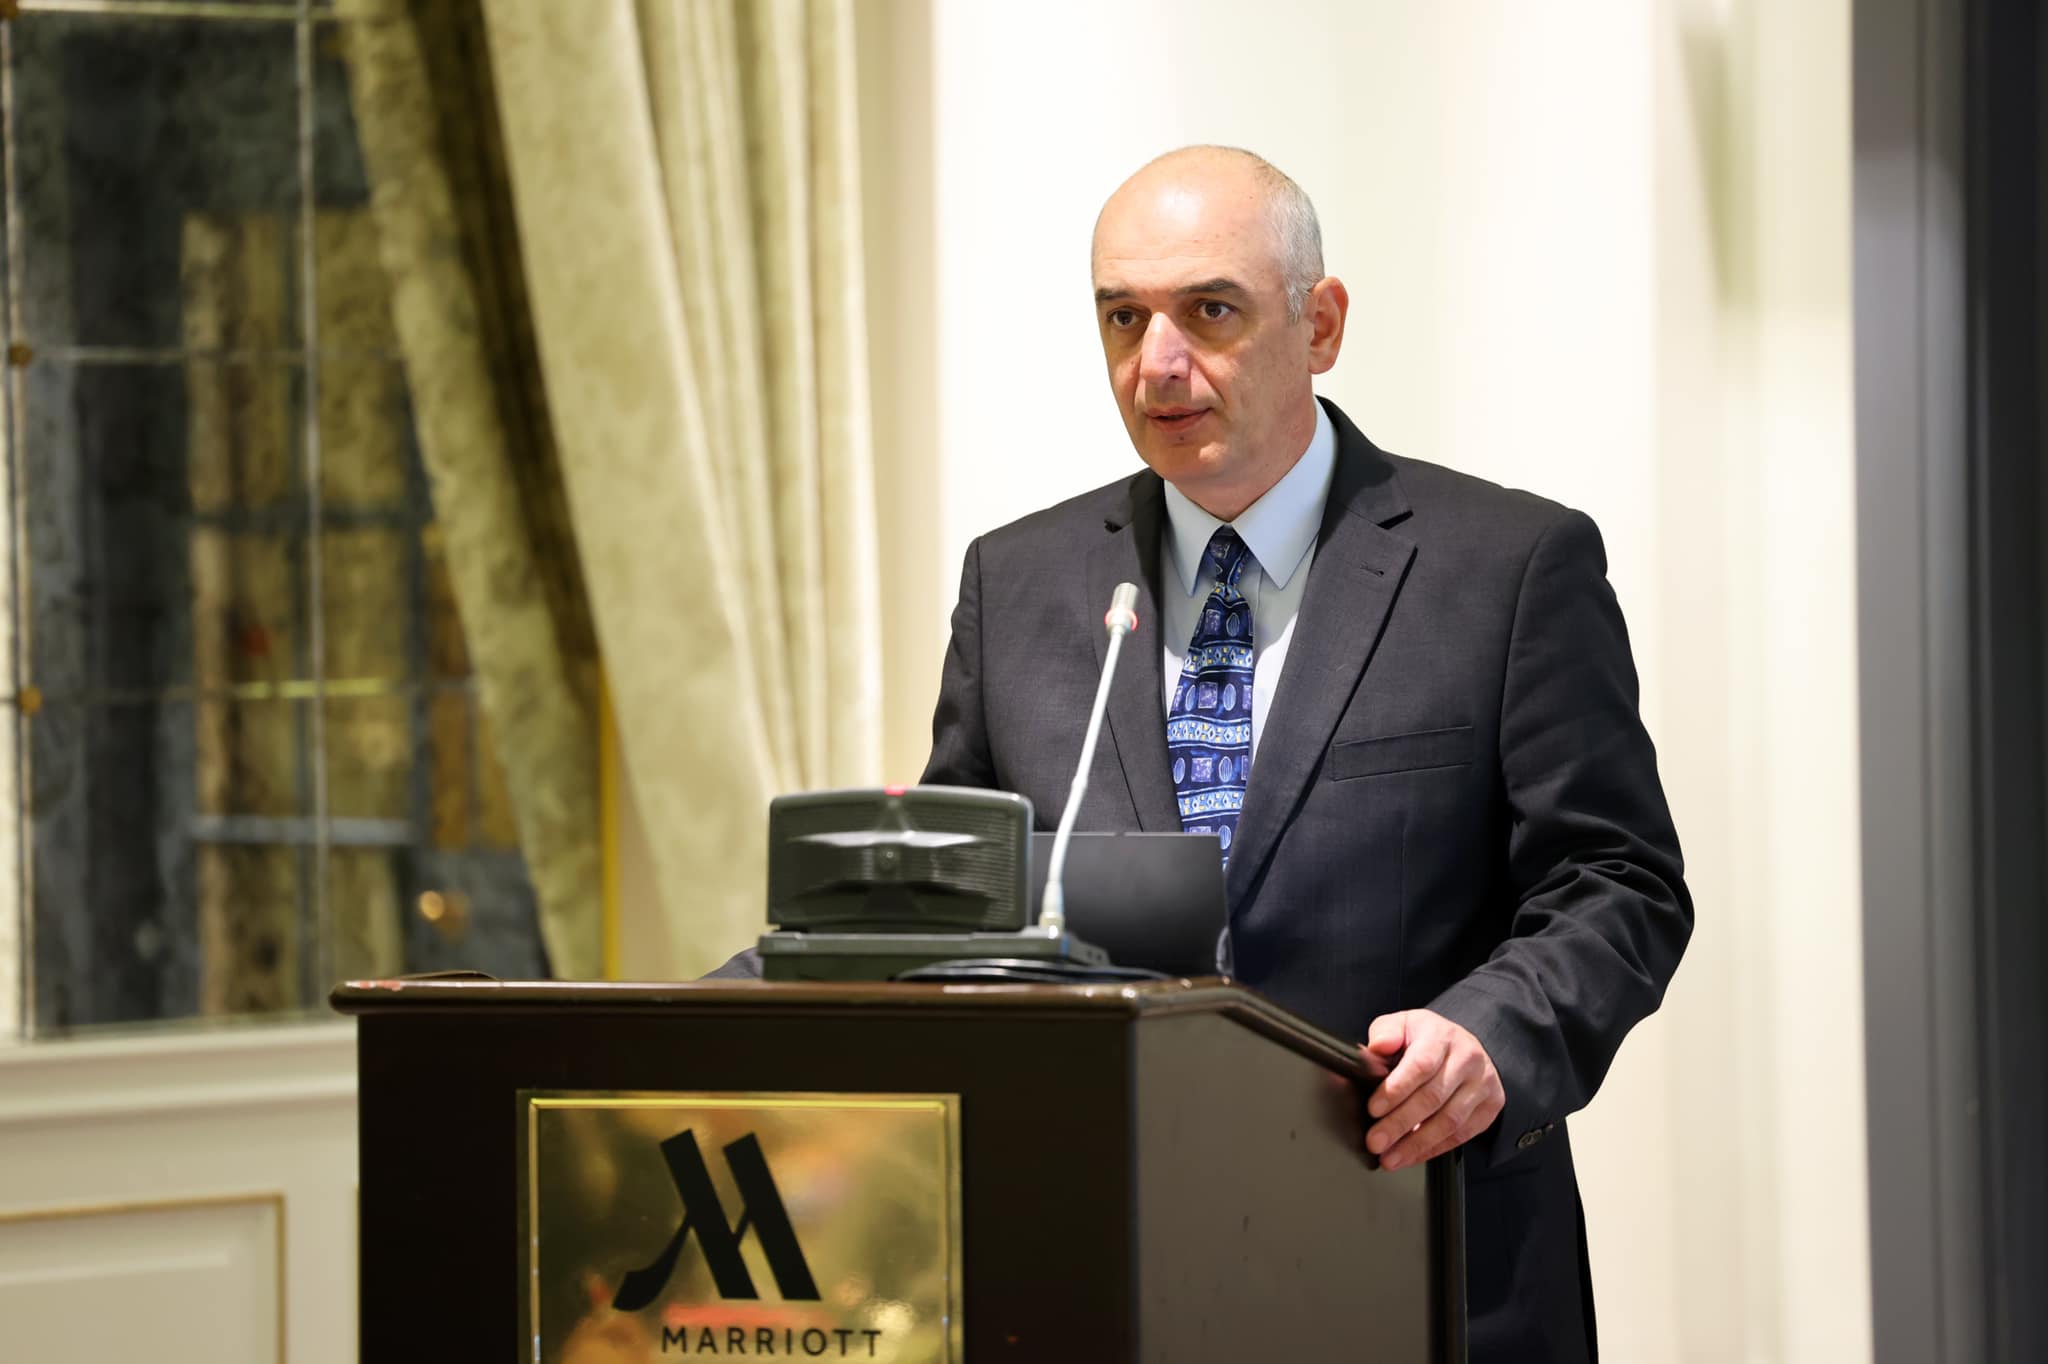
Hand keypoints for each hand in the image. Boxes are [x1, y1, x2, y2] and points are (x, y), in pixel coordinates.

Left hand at [1359, 1009, 1503, 1170]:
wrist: (1464, 1046)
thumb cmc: (1426, 1039)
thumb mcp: (1402, 1025)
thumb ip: (1385, 1033)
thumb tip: (1377, 1047)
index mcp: (1441, 1036)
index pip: (1420, 1065)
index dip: (1395, 1090)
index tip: (1373, 1109)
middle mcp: (1467, 1059)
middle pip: (1433, 1098)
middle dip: (1399, 1124)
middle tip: (1374, 1142)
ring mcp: (1483, 1084)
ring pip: (1449, 1122)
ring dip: (1416, 1144)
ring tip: (1389, 1158)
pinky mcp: (1490, 1107)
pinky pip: (1461, 1135)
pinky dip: (1433, 1150)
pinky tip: (1411, 1156)